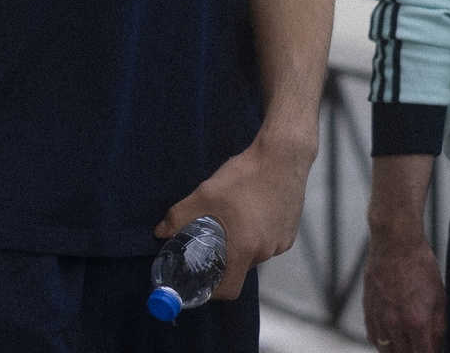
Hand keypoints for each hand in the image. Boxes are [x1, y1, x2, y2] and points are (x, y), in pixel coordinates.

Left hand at [157, 136, 312, 299]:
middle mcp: (266, 251)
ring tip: (227, 219)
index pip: (229, 289)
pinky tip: (245, 212)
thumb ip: (179, 216)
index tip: (198, 280)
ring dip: (237, 243)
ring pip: (251, 254)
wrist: (282, 158)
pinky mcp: (289, 233)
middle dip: (221, 258)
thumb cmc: (244, 176)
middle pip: (238, 268)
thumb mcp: (205, 194)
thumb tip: (160, 232)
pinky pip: (265, 242)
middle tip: (206, 240)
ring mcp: (281, 243)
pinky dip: (252, 234)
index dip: (211, 290)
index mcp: (245, 248)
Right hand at [363, 230, 445, 351]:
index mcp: (416, 322)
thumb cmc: (420, 266)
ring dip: (395, 352)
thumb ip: (439, 326)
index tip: (432, 352)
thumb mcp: (440, 297)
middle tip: (420, 349)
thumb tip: (438, 344)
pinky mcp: (368, 306)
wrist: (394, 242)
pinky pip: (372, 334)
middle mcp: (394, 322)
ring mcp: (378, 315)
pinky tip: (388, 340)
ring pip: (384, 348)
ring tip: (404, 348)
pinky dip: (380, 341)